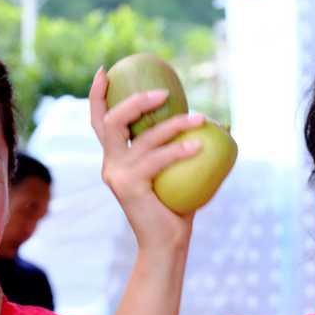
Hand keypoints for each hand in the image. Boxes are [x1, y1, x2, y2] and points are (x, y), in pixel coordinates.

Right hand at [89, 68, 206, 253]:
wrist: (167, 244)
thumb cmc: (177, 208)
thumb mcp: (177, 173)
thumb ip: (182, 148)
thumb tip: (218, 123)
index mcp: (116, 158)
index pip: (99, 121)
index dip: (97, 94)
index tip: (104, 70)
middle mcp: (111, 164)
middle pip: (111, 121)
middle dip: (134, 101)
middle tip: (163, 93)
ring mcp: (116, 175)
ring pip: (141, 138)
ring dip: (172, 125)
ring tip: (200, 118)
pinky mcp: (128, 186)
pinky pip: (155, 160)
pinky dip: (178, 150)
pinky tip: (198, 145)